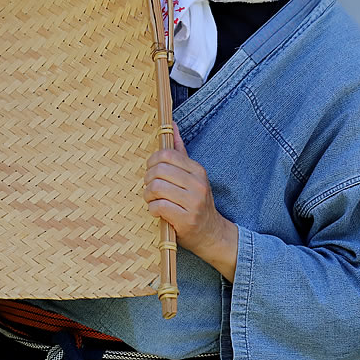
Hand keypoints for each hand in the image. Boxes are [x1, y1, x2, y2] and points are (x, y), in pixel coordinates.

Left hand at [143, 124, 238, 281]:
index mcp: (197, 170)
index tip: (151, 172)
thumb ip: (180, 151)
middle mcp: (198, 184)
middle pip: (158, 171)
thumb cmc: (195, 202)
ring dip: (148, 196)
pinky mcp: (186, 219)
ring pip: (155, 188)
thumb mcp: (192, 175)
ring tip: (153, 200)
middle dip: (147, 180)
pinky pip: (158, 207)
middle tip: (151, 189)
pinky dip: (152, 209)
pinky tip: (157, 212)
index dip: (152, 162)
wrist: (212, 234)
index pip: (166, 155)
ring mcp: (193, 202)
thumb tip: (172, 125)